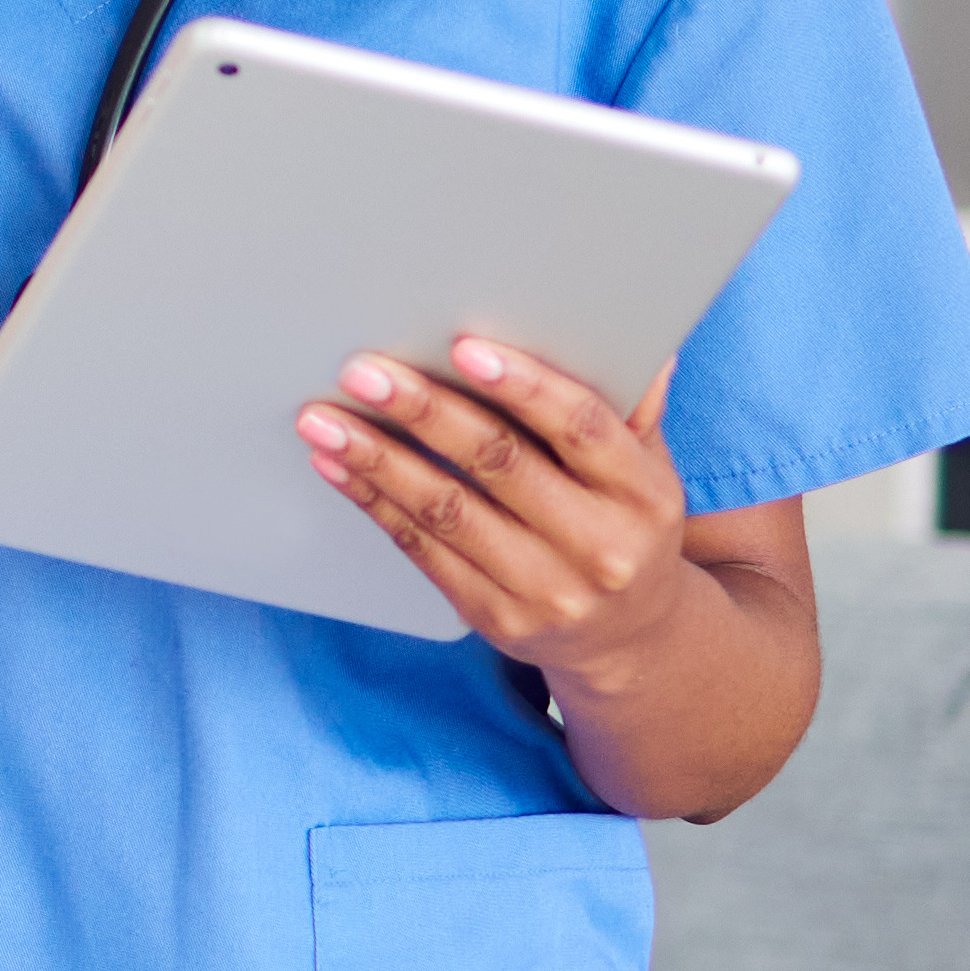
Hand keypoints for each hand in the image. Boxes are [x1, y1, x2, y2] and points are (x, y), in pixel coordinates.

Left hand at [303, 335, 703, 689]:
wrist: (628, 636)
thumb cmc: (623, 523)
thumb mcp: (645, 469)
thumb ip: (626, 408)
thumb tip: (625, 334)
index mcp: (643, 493)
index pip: (581, 427)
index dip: (523, 385)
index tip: (462, 347)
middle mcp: (600, 546)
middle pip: (500, 464)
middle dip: (424, 412)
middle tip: (364, 372)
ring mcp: (546, 590)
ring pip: (448, 511)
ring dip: (378, 460)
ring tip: (324, 420)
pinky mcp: (496, 618)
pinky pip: (423, 550)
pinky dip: (374, 503)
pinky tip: (338, 467)